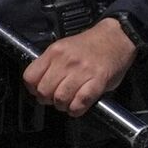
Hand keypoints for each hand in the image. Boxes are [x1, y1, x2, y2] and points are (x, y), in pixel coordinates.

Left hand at [23, 18, 137, 116]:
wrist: (117, 38)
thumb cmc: (91, 45)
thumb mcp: (64, 46)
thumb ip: (51, 63)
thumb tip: (39, 84)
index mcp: (55, 52)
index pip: (30, 77)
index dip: (33, 89)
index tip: (39, 91)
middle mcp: (66, 61)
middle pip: (44, 91)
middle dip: (48, 100)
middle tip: (55, 98)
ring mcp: (83, 72)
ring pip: (60, 99)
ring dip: (62, 106)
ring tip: (68, 103)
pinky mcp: (98, 82)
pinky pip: (80, 103)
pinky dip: (76, 109)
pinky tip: (78, 106)